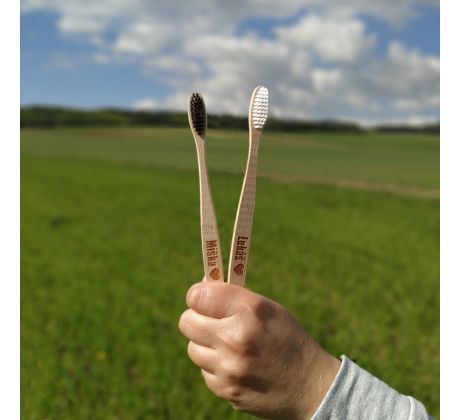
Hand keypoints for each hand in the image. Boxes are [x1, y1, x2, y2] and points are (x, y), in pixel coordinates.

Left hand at [178, 281, 340, 418]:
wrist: (310, 386)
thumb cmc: (287, 338)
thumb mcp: (267, 308)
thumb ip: (232, 297)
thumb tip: (200, 288)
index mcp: (248, 311)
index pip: (198, 296)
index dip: (198, 295)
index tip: (203, 298)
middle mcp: (234, 338)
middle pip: (186, 322)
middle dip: (196, 318)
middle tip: (209, 319)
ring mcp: (228, 368)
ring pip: (192, 348)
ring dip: (205, 344)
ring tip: (227, 345)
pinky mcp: (226, 390)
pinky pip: (204, 371)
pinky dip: (215, 367)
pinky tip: (236, 365)